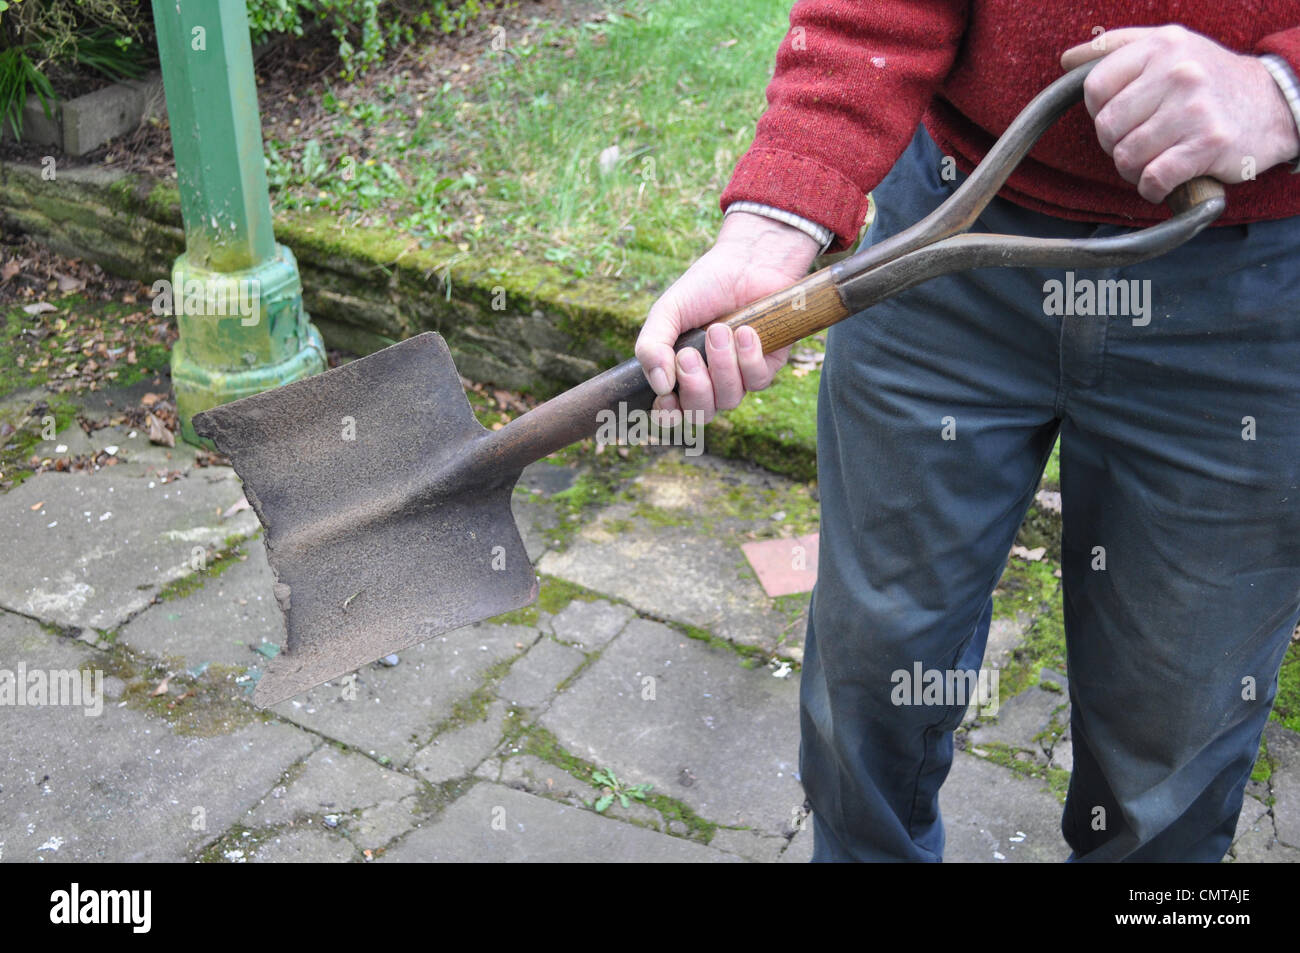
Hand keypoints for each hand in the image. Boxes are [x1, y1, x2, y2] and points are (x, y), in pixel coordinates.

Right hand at [634, 212, 818, 423]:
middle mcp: (710, 381)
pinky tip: (745, 332)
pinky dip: (748, 358)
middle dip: (694, 387)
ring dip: (721, 366)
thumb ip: (651, 346)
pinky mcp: (767, 366)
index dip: (668, 413)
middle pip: (702, 413)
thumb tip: (658, 384)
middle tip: (689, 354)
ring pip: (729, 399)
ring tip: (719, 330)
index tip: (666, 395)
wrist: (747, 262)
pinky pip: (757, 381)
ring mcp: (739, 377)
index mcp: (680, 372)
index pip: (672, 412)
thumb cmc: (704, 287)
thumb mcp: (667, 311)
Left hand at [1061, 25, 1299, 201]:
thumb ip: (1116, 49)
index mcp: (1161, 45)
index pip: (1094, 88)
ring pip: (1126, 157)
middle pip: (1106, 127)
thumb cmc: (1209, 81)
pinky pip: (1153, 178)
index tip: (1125, 117)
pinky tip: (1165, 181)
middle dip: (1117, 145)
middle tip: (1144, 142)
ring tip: (1158, 158)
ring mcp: (1195, 108)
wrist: (1273, 104)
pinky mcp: (1209, 143)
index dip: (1101, 112)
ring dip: (1135, 170)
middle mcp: (1179, 71)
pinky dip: (1152, 189)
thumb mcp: (1168, 48)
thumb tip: (1068, 60)